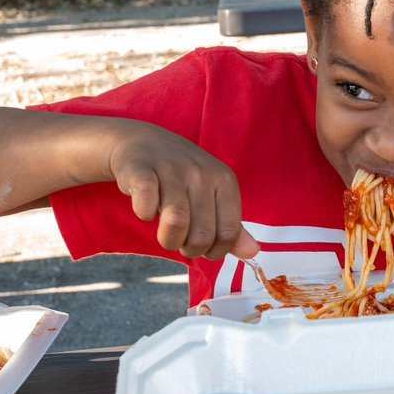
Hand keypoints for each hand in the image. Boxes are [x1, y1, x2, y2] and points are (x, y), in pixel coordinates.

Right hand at [109, 125, 258, 261]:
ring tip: (165, 233)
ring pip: (177, 223)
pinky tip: (146, 208)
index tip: (201, 246)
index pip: (229, 233)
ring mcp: (172, 168)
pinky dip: (144, 215)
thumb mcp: (212, 197)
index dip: (214, 251)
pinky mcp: (141, 169)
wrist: (141, 141)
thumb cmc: (181, 176)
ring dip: (168, 240)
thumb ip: (231, 227)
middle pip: (202, 235)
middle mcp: (202, 172)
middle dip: (189, 250)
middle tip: (179, 240)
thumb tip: (252, 253)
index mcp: (224, 180)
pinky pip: (146, 206)